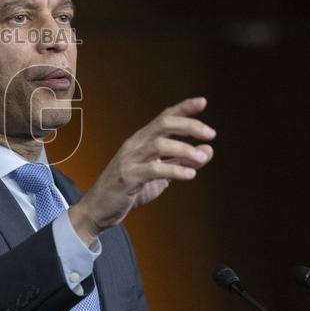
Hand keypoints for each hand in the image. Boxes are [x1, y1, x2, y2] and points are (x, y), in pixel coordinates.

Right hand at [69, 96, 215, 243]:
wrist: (98, 208)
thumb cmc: (128, 189)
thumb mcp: (160, 175)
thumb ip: (181, 161)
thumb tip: (208, 150)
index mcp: (141, 141)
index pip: (164, 118)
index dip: (183, 108)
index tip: (203, 102)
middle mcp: (135, 145)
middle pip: (163, 124)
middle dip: (189, 125)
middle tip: (211, 134)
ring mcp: (129, 159)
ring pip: (158, 144)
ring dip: (184, 148)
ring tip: (201, 157)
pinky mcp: (128, 177)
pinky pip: (153, 169)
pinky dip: (174, 169)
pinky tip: (190, 174)